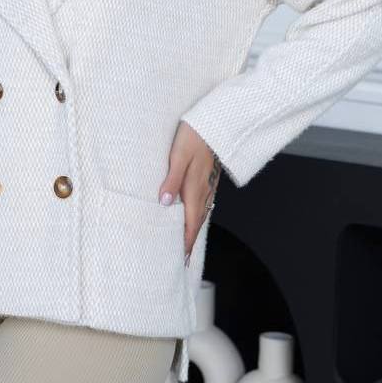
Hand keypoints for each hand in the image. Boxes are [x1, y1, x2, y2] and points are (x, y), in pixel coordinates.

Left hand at [159, 121, 219, 264]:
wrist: (216, 123)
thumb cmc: (194, 136)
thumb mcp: (178, 156)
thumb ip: (172, 180)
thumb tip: (164, 203)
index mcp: (195, 189)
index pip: (189, 223)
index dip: (184, 242)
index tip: (180, 259)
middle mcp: (204, 191)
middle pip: (195, 223)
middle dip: (188, 241)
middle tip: (181, 259)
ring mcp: (208, 186)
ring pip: (200, 214)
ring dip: (192, 230)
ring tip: (185, 243)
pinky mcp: (208, 179)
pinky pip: (203, 204)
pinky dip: (196, 216)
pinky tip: (192, 216)